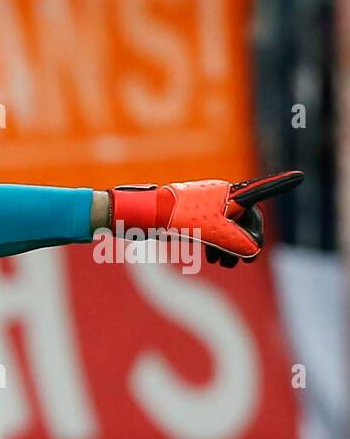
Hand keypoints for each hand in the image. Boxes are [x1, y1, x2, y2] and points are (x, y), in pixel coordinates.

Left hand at [109, 170, 303, 267]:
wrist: (139, 218)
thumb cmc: (176, 219)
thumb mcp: (212, 233)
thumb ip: (237, 241)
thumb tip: (252, 251)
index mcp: (228, 195)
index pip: (259, 193)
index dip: (280, 186)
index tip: (300, 176)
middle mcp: (219, 198)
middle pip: (244, 220)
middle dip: (244, 241)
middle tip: (240, 260)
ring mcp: (205, 208)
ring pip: (227, 229)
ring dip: (229, 247)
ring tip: (221, 262)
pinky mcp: (191, 218)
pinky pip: (212, 231)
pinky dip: (216, 244)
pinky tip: (211, 257)